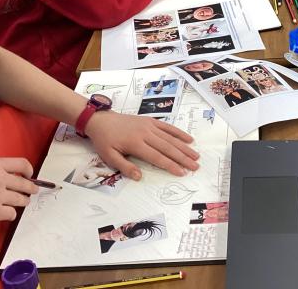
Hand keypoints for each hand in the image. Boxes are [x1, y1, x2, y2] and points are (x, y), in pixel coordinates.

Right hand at [0, 158, 36, 226]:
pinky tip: (6, 214)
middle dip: (30, 189)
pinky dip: (10, 214)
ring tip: (21, 203)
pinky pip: (11, 213)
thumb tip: (4, 177)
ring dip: (22, 202)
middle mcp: (0, 179)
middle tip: (32, 191)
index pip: (22, 164)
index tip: (30, 175)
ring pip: (21, 199)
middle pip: (25, 184)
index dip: (29, 171)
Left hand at [85, 111, 199, 179]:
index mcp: (136, 144)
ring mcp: (150, 126)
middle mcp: (146, 134)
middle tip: (195, 166)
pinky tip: (189, 139)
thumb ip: (125, 167)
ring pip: (171, 138)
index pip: (157, 157)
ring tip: (196, 156)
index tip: (182, 173)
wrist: (101, 120)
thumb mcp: (109, 156)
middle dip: (183, 158)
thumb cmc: (105, 140)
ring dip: (184, 147)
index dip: (170, 165)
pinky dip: (179, 133)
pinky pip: (168, 127)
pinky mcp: (151, 121)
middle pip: (168, 148)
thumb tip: (139, 177)